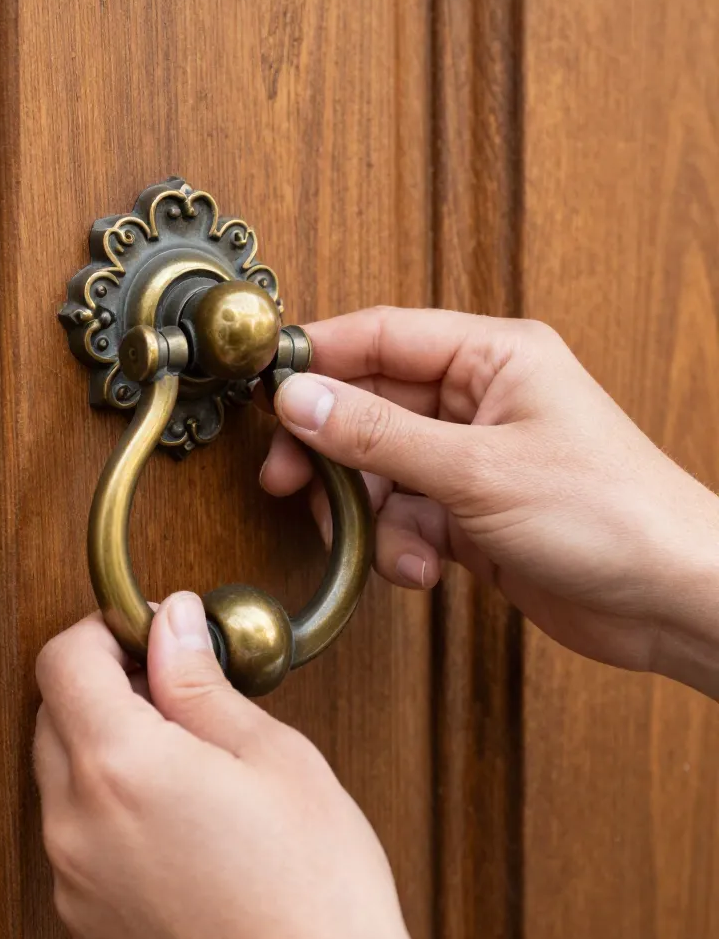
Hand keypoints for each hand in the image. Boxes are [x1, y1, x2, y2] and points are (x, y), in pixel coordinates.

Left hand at [33, 593, 412, 938]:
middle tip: (178, 686)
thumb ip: (200, 682)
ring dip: (107, 741)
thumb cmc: (313, 891)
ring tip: (189, 754)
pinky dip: (109, 799)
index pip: (62, 660)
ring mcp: (74, 880)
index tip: (148, 631)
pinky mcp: (85, 920)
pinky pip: (76, 830)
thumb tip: (172, 622)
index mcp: (118, 768)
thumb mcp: (270, 757)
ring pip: (62, 772)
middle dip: (105, 682)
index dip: (103, 629)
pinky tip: (178, 812)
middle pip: (53, 712)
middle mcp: (76, 825)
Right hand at [260, 308, 718, 696]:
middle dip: (330, 450)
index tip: (266, 388)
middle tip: (289, 479)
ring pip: (379, 469)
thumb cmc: (611, 514)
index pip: (380, 337)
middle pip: (368, 407)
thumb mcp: (477, 469)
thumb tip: (300, 398)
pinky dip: (400, 546)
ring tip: (387, 545)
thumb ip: (378, 433)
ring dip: (369, 513)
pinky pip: (403, 516)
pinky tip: (424, 570)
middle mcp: (477, 400)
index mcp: (491, 358)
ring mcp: (471, 458)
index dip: (318, 357)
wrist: (672, 601)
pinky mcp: (468, 511)